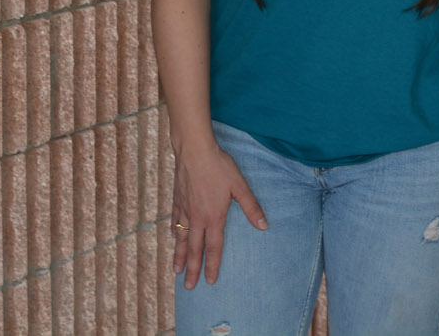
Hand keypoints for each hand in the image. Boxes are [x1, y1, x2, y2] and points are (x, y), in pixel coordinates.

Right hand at [172, 141, 266, 288]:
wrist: (194, 151)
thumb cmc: (219, 166)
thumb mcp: (239, 186)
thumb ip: (251, 207)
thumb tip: (264, 226)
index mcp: (213, 217)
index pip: (213, 247)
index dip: (212, 265)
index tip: (210, 281)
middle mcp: (197, 218)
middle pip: (195, 249)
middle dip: (192, 269)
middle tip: (189, 287)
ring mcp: (185, 210)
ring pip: (182, 239)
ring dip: (180, 256)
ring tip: (177, 271)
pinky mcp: (177, 200)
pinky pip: (175, 222)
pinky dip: (175, 234)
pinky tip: (174, 239)